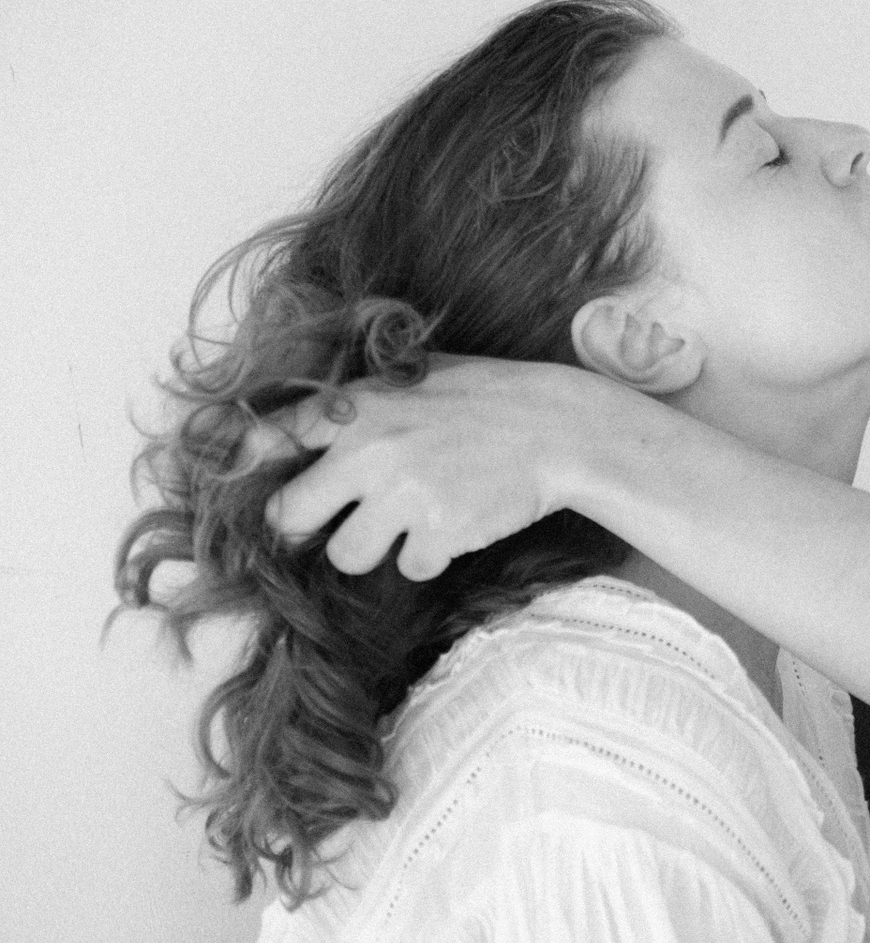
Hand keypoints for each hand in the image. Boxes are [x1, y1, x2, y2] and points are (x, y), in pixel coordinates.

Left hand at [261, 355, 617, 579]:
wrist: (556, 427)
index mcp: (357, 407)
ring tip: (402, 526)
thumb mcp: (415, 375)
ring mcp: (405, 496)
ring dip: (370, 549)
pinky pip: (411, 567)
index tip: (239, 478)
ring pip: (347, 556)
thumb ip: (360, 400)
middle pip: (289, 516)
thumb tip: (302, 424)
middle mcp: (369, 452)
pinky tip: (451, 529)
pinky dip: (429, 556)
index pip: (268, 438)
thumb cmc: (486, 395)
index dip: (245, 463)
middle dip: (303, 526)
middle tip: (327, 523)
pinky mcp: (441, 533)